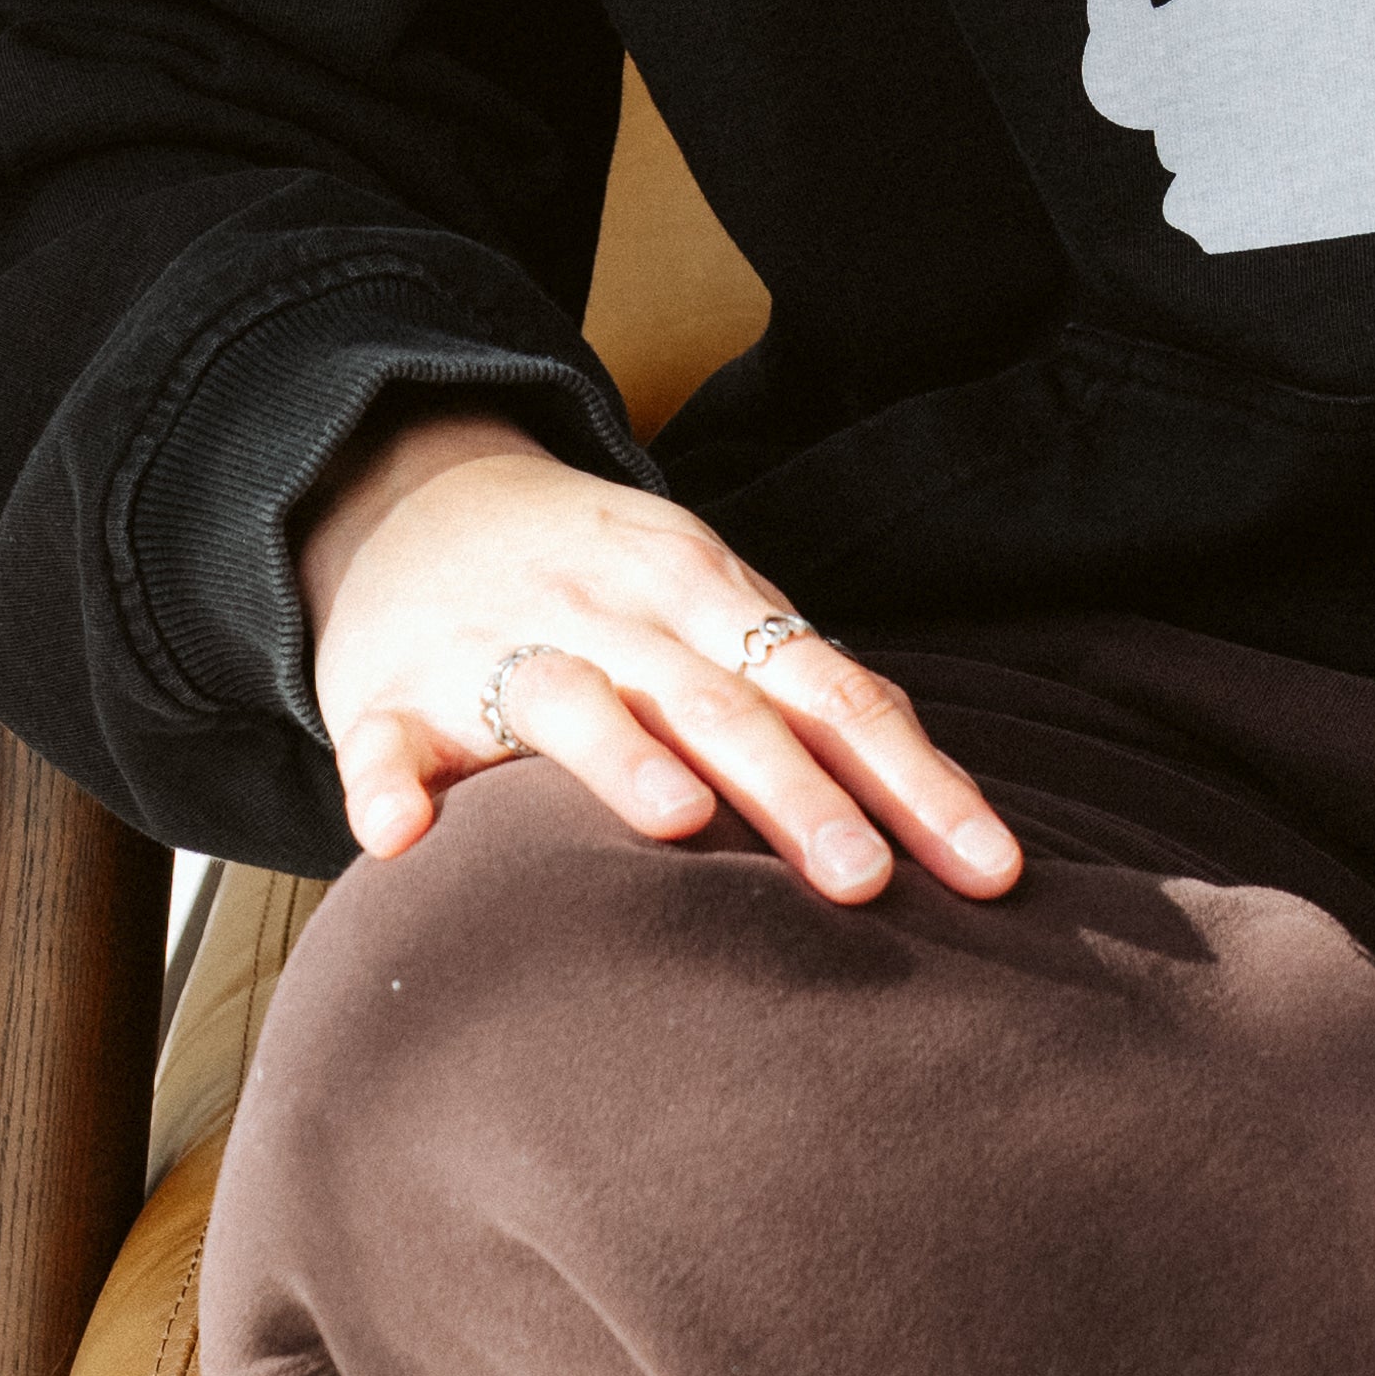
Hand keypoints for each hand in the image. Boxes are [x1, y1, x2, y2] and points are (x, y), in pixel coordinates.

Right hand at [298, 409, 1022, 909]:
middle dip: (798, 791)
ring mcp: (496, 646)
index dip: (915, 781)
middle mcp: (616, 615)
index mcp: (712, 595)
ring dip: (621, 759)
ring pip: (566, 699)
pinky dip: (388, 782)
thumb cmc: (606, 589)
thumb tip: (954, 824)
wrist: (416, 495)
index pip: (833, 692)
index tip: (991, 872)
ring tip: (677, 825)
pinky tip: (402, 840)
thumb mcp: (715, 613)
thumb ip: (809, 700)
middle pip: (721, 704)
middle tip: (865, 880)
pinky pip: (382, 737)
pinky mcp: (389, 690)